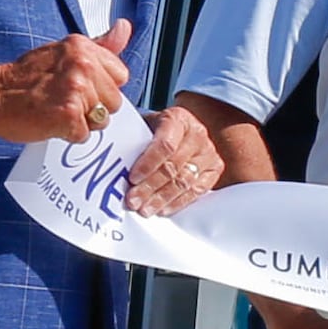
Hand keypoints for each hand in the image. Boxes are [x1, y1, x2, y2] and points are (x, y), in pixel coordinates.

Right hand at [0, 20, 133, 143]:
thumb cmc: (27, 77)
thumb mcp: (65, 51)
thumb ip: (101, 45)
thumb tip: (125, 26)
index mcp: (83, 47)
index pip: (120, 76)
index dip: (102, 88)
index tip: (79, 86)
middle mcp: (83, 64)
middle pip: (114, 101)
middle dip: (93, 107)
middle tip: (64, 100)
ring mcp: (76, 89)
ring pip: (101, 120)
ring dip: (81, 122)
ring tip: (57, 110)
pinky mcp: (68, 114)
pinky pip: (84, 135)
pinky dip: (68, 134)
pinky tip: (51, 121)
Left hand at [126, 93, 225, 212]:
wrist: (184, 128)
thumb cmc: (159, 129)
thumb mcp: (146, 125)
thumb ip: (134, 140)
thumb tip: (113, 162)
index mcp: (179, 119)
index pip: (165, 144)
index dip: (148, 164)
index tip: (132, 179)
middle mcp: (198, 135)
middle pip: (173, 166)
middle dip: (150, 187)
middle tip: (133, 201)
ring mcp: (209, 153)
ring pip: (184, 181)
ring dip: (161, 199)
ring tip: (144, 209)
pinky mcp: (215, 169)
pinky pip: (197, 190)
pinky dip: (178, 202)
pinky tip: (163, 209)